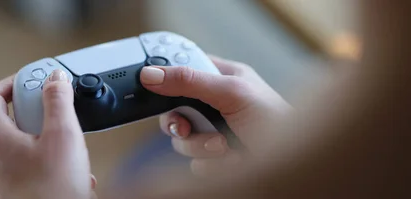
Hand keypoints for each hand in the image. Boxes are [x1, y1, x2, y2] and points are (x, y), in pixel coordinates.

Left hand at [0, 69, 95, 198]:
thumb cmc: (52, 193)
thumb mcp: (63, 136)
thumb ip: (58, 101)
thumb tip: (55, 79)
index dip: (10, 83)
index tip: (30, 81)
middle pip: (8, 122)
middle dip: (36, 116)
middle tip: (56, 116)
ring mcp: (0, 180)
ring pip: (21, 148)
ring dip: (46, 142)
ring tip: (69, 151)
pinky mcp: (14, 194)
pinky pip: (28, 170)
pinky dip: (48, 165)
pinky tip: (70, 174)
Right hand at [140, 55, 290, 175]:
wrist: (295, 167)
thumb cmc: (278, 123)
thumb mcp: (232, 93)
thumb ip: (190, 81)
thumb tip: (152, 74)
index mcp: (223, 79)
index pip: (184, 70)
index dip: (167, 79)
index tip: (154, 87)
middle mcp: (215, 105)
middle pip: (174, 109)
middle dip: (182, 122)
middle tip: (188, 126)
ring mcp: (214, 132)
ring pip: (182, 140)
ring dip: (201, 146)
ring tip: (225, 146)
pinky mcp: (215, 158)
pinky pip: (194, 163)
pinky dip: (211, 164)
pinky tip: (232, 159)